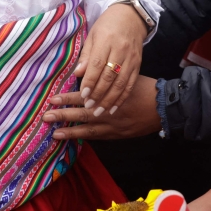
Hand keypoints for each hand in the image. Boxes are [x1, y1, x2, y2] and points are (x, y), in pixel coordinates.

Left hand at [42, 75, 161, 139]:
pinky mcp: (118, 134)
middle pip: (82, 114)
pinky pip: (99, 137)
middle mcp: (110, 111)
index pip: (84, 96)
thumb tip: (80, 72)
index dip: (67, 98)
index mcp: (111, 94)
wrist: (165, 106)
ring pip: (88, 129)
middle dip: (63, 116)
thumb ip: (103, 76)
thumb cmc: (145, 86)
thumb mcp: (126, 75)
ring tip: (55, 133)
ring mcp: (114, 125)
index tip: (52, 99)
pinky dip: (86, 137)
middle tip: (46, 117)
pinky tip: (75, 138)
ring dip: (71, 131)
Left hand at [71, 2, 146, 114]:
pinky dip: (122, 97)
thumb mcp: (93, 35)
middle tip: (89, 106)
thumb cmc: (107, 25)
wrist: (132, 17)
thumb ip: (86, 55)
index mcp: (107, 40)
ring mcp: (131, 58)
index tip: (83, 95)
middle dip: (99, 93)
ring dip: (110, 99)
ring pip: (121, 83)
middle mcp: (121, 50)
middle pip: (110, 76)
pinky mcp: (138, 64)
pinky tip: (114, 107)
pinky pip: (131, 84)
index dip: (90, 81)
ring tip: (100, 111)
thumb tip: (77, 74)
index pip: (98, 64)